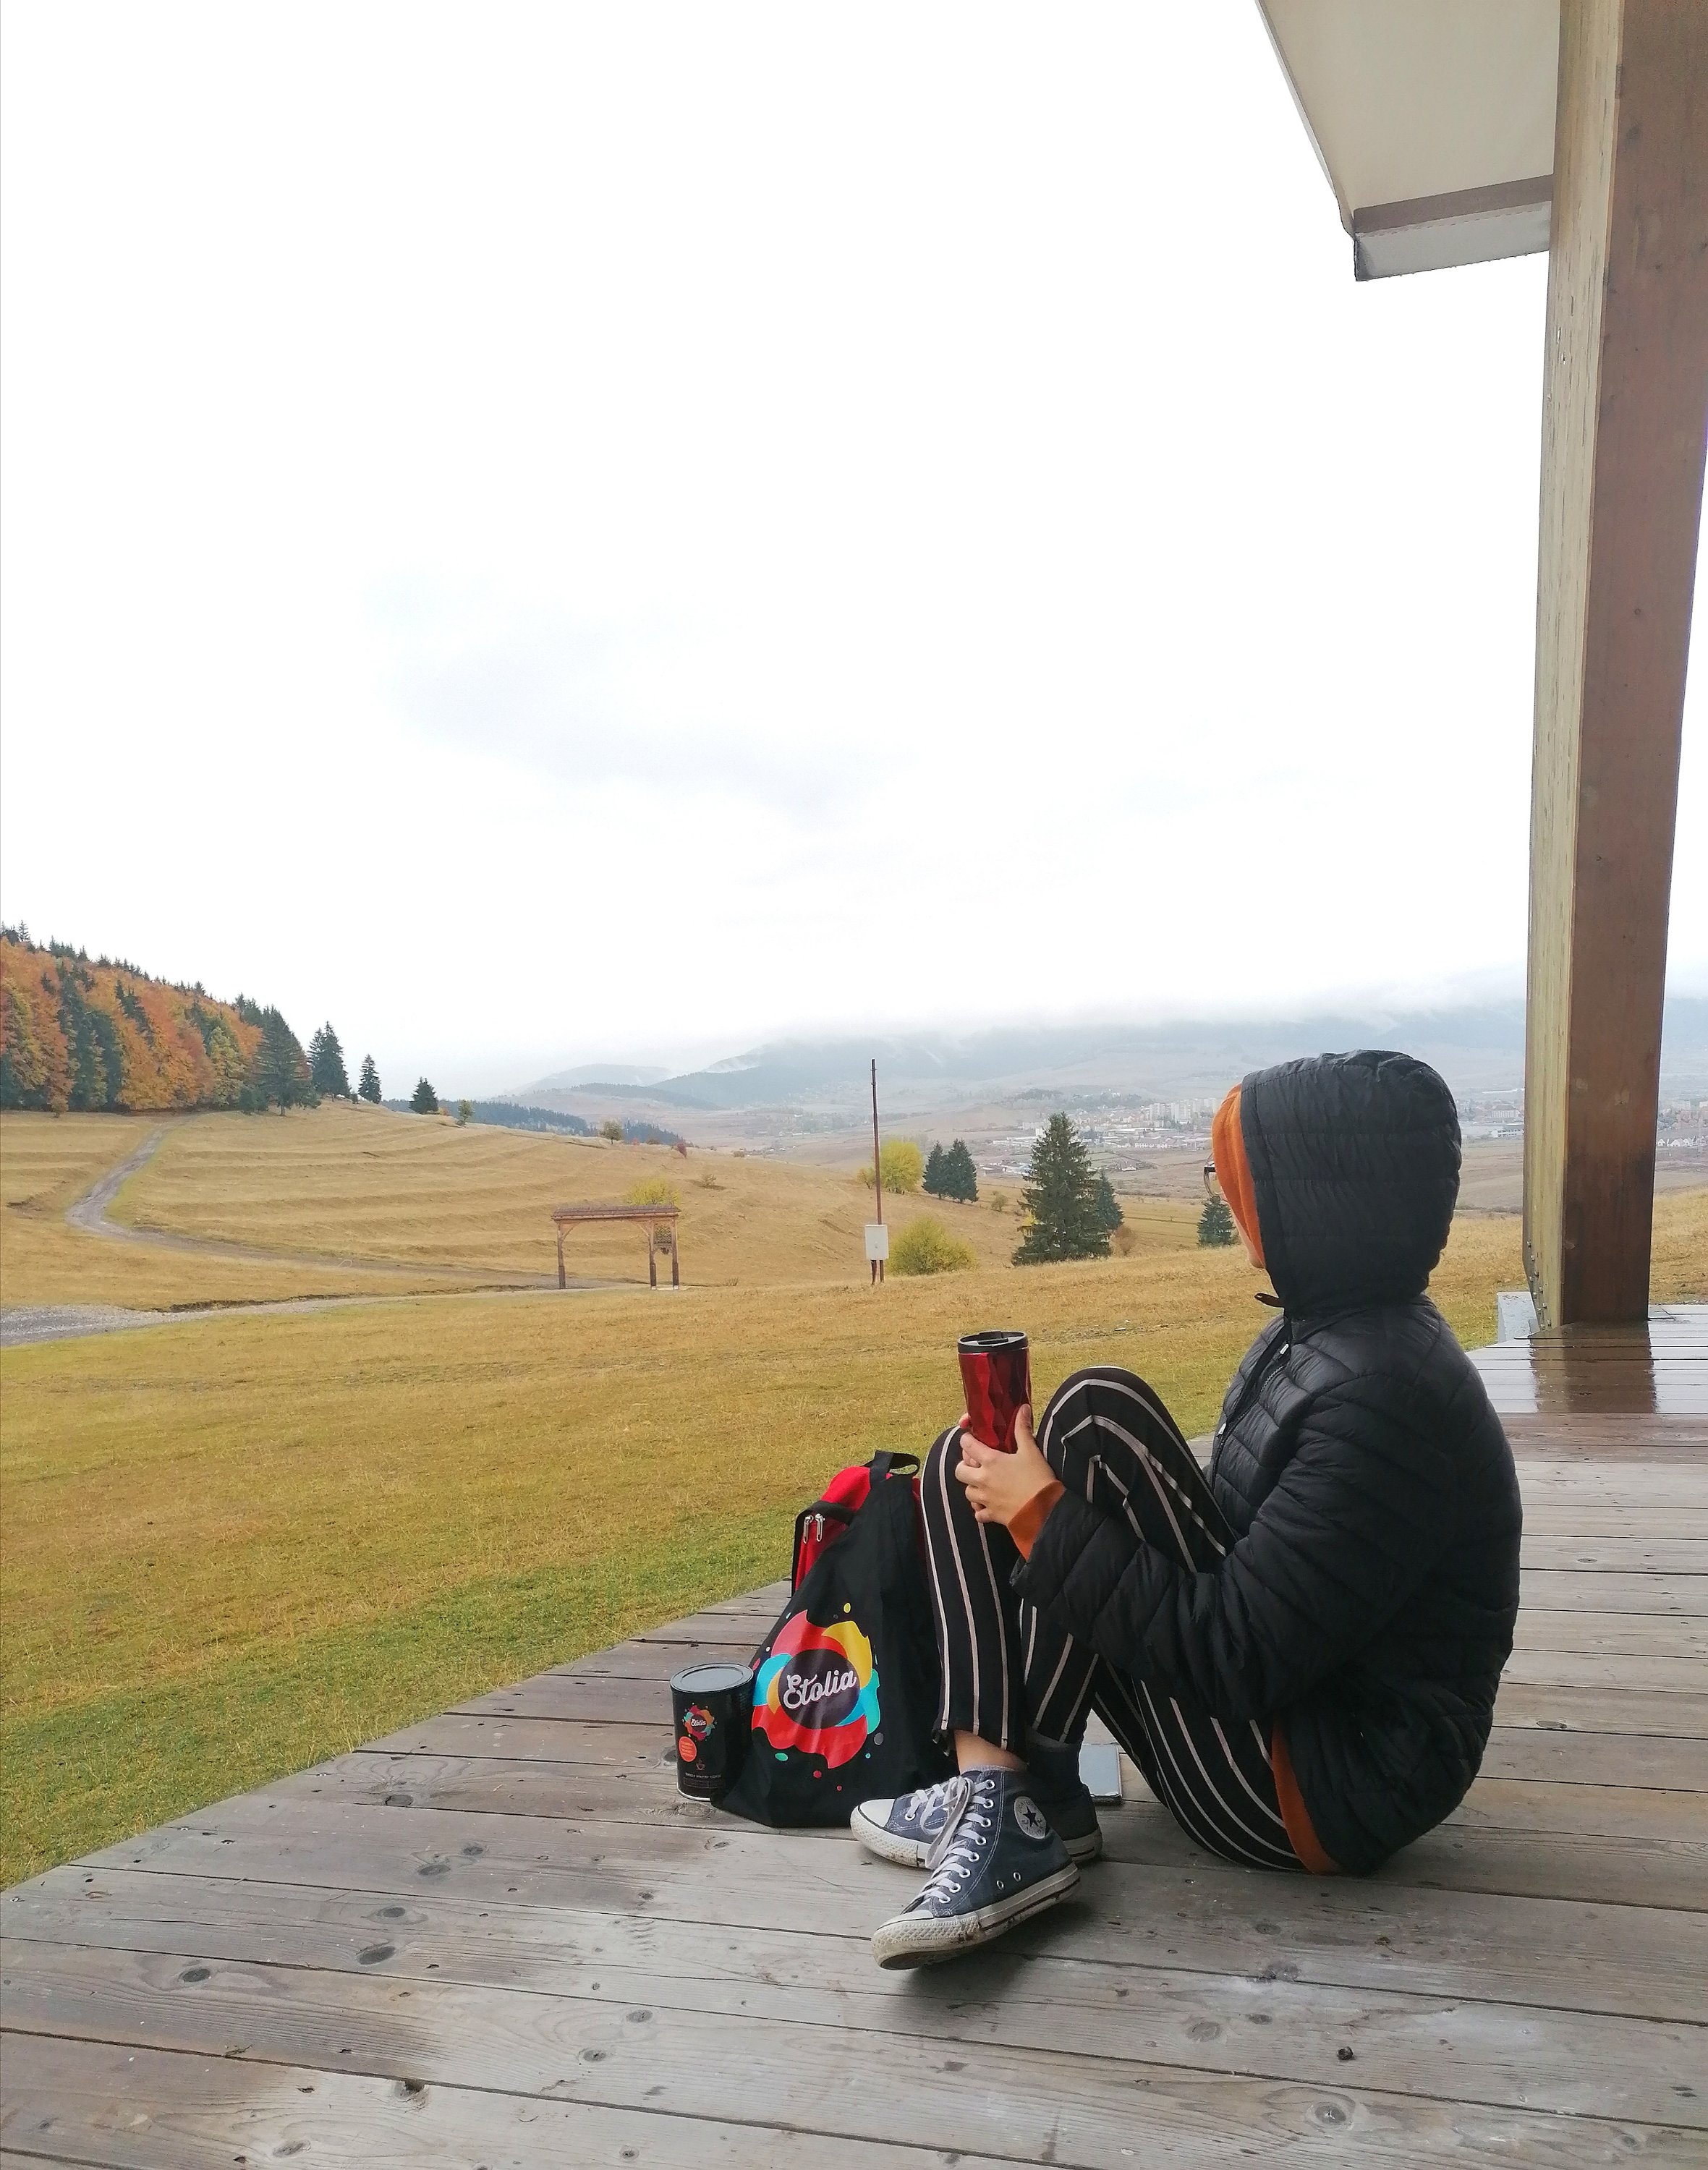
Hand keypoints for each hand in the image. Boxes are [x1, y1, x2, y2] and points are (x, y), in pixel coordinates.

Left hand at [955, 1404, 1054, 1526]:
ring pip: (967, 1492)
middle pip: (959, 1471)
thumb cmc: (1038, 1479)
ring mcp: (985, 1498)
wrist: (1045, 1511)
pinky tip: (988, 1503)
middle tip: (976, 1464)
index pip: (966, 1445)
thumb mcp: (1031, 1451)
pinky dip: (980, 1508)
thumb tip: (1022, 1408)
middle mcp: (983, 1479)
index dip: (966, 1440)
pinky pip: (978, 1512)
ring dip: (972, 1486)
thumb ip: (1023, 1429)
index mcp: (990, 1461)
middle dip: (964, 1466)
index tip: (972, 1439)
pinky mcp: (991, 1514)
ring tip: (983, 1483)